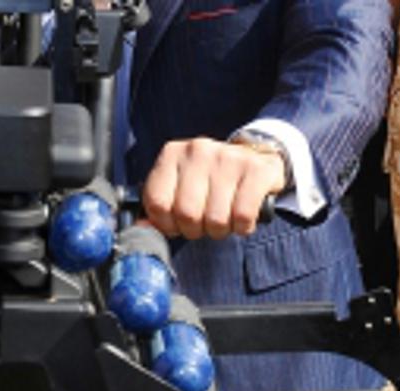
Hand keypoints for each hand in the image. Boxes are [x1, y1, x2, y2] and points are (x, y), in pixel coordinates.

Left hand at [142, 137, 286, 239]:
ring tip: (225, 217)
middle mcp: (198, 151)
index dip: (167, 224)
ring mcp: (228, 158)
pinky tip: (242, 217)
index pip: (157, 204)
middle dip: (195, 229)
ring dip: (220, 229)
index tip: (178, 224)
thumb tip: (143, 228)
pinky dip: (242, 226)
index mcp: (172, 154)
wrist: (257, 159)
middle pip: (186, 214)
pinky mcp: (256, 170)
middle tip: (204, 222)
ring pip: (215, 220)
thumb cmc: (211, 181)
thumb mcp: (179, 187)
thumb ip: (159, 206)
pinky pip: (242, 216)